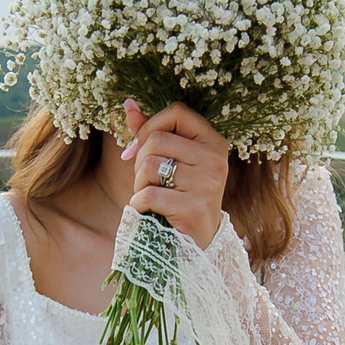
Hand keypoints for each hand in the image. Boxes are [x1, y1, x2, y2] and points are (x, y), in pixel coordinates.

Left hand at [123, 100, 226, 248]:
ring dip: (139, 183)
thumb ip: (152, 131)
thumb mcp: (172, 160)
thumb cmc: (179, 195)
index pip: (177, 111)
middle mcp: (216, 159)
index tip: (138, 147)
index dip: (150, 125)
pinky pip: (149, 194)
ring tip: (150, 195)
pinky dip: (139, 203)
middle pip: (157, 140)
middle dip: (140, 161)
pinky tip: (148, 210)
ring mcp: (207, 184)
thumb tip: (128, 103)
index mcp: (213, 141)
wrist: (197, 241)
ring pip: (150, 166)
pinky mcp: (194, 207)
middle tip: (146, 180)